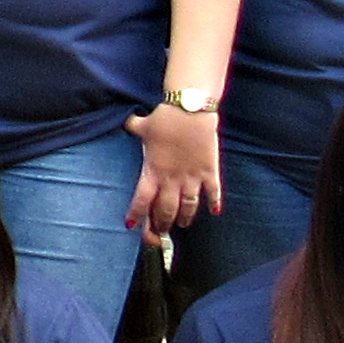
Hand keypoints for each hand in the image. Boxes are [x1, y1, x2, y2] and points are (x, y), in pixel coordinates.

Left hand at [125, 101, 223, 235]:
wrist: (190, 110)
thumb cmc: (164, 118)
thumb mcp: (143, 125)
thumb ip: (135, 127)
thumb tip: (129, 121)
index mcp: (152, 171)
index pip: (141, 200)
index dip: (137, 215)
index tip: (132, 225)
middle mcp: (171, 179)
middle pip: (165, 210)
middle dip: (162, 224)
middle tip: (161, 232)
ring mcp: (192, 177)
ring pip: (188, 207)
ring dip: (185, 218)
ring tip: (183, 225)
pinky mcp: (209, 170)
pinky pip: (213, 192)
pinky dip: (214, 203)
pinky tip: (215, 211)